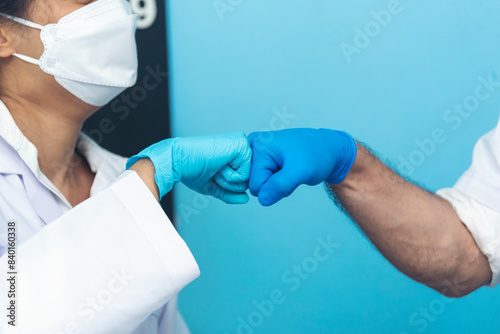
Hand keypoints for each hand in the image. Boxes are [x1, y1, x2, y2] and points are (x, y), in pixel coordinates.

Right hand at [126, 132, 251, 203]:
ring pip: (248, 178)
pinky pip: (246, 174)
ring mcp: (242, 144)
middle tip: (215, 171)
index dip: (228, 184)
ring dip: (229, 180)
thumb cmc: (193, 171)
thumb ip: (231, 193)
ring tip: (216, 167)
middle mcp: (241, 146)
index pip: (244, 180)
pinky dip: (230, 176)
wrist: (180, 162)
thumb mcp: (215, 186)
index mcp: (236, 153)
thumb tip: (246, 199)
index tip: (213, 173)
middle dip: (230, 183)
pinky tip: (219, 165)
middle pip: (249, 180)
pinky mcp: (242, 146)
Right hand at [248, 128, 356, 205]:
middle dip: (273, 185)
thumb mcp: (301, 171)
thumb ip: (280, 186)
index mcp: (258, 144)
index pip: (255, 183)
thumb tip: (262, 199)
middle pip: (254, 184)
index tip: (287, 173)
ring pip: (260, 185)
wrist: (329, 150)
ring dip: (276, 185)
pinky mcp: (263, 161)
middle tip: (289, 173)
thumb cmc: (317, 155)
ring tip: (289, 171)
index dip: (273, 186)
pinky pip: (264, 182)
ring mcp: (258, 154)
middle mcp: (253, 147)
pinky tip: (286, 171)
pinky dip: (277, 182)